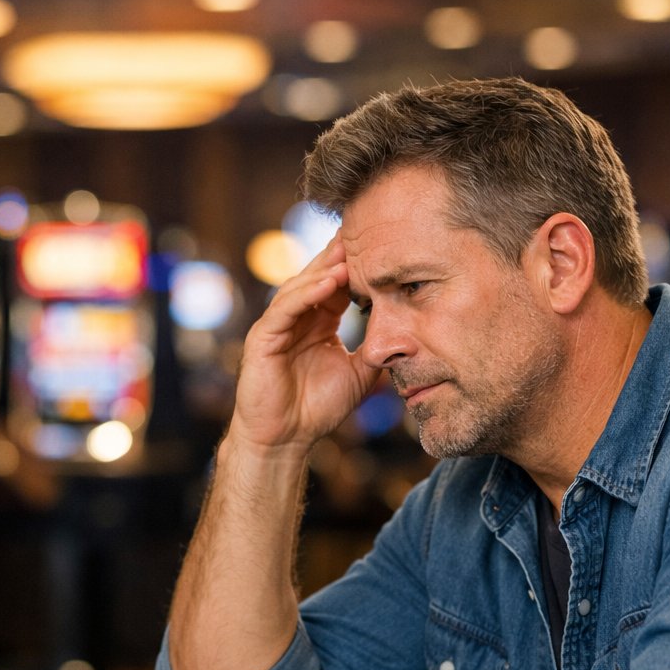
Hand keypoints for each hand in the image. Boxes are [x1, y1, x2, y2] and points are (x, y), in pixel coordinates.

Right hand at [231, 236, 384, 453]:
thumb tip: (406, 332)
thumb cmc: (316, 410)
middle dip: (340, 255)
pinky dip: (306, 294)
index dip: (357, 265)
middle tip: (366, 229)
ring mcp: (277, 326)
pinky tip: (330, 281)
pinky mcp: (262, 338)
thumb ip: (376, 349)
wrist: (286, 440)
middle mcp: (296, 318)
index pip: (337, 284)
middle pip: (318, 276)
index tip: (383, 244)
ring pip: (301, 287)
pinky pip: (285, 309)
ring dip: (326, 269)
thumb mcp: (359, 374)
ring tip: (351, 253)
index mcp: (317, 322)